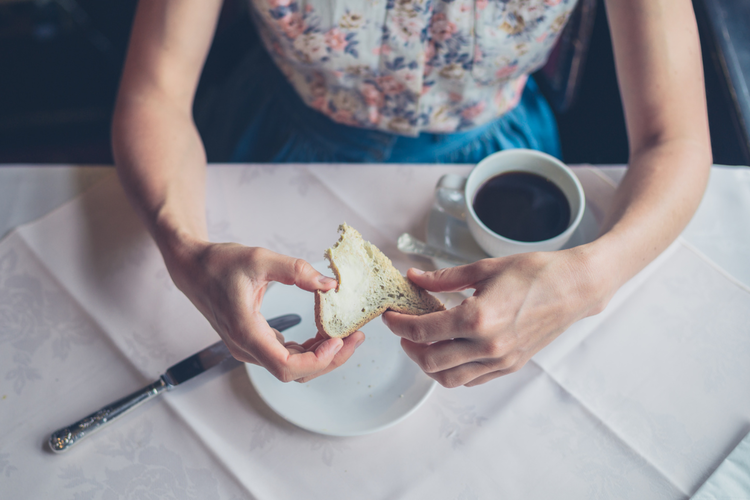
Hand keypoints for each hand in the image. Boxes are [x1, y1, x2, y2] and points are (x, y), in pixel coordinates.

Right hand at [169, 242, 363, 382]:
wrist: (192, 268)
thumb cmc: (219, 264)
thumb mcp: (260, 258)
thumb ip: (296, 271)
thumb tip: (330, 284)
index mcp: (246, 332)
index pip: (287, 367)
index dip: (318, 361)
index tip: (339, 341)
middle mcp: (247, 347)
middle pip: (295, 372)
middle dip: (330, 359)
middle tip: (356, 338)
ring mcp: (250, 348)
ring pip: (293, 367)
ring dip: (322, 356)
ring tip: (347, 335)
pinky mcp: (255, 342)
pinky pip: (287, 356)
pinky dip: (309, 349)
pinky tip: (326, 332)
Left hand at [382, 250, 606, 386]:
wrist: (574, 287)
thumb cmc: (534, 272)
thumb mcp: (484, 268)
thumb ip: (444, 278)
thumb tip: (414, 277)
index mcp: (477, 318)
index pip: (423, 331)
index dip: (399, 325)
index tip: (390, 316)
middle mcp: (487, 346)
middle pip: (430, 361)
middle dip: (409, 346)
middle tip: (403, 329)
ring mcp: (500, 360)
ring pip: (449, 378)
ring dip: (427, 364)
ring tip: (422, 344)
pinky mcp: (511, 366)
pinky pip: (472, 380)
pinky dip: (452, 371)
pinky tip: (448, 351)